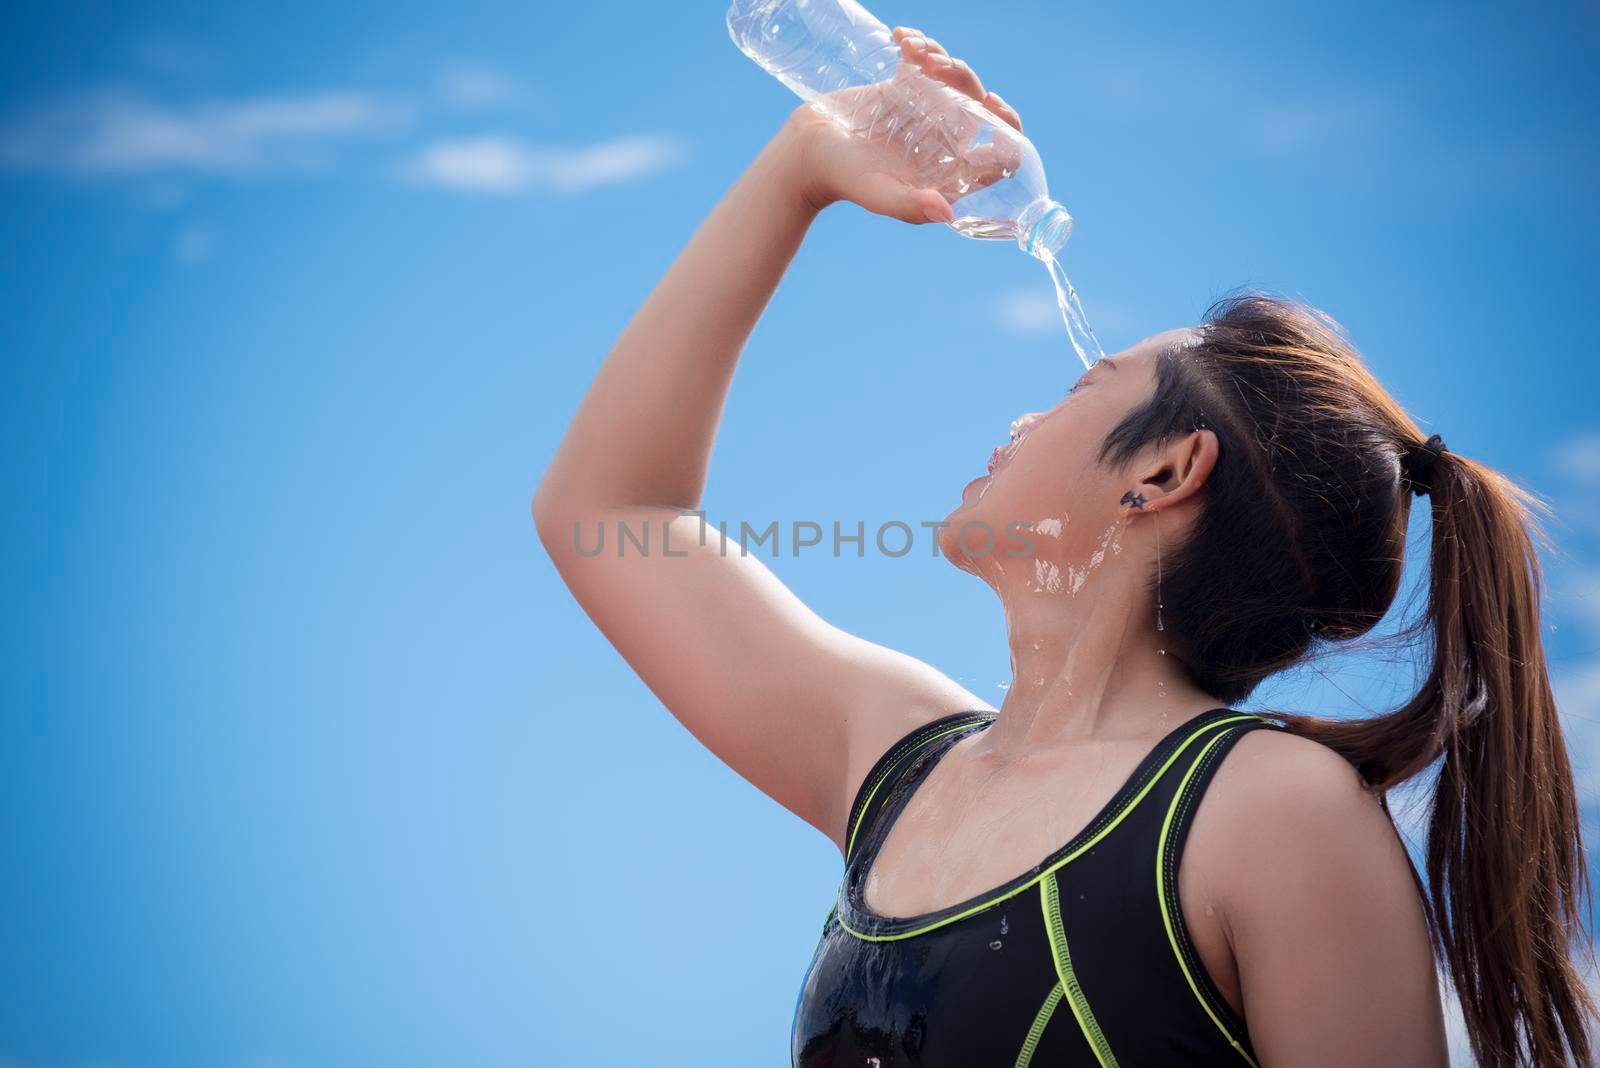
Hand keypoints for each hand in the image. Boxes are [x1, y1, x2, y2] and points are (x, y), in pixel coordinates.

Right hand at [777, 26, 1026, 224]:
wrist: (807, 152)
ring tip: (915, 53)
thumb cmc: (844, 180)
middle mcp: (944, 144)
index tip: (991, 104)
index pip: (999, 156)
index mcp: (949, 172)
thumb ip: (910, 206)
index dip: (1007, 131)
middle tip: (940, 68)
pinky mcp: (906, 90)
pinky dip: (919, 45)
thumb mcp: (878, 194)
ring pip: (956, 81)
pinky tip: (900, 39)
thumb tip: (947, 211)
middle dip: (968, 82)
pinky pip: (926, 62)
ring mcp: (926, 115)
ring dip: (944, 59)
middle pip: (980, 109)